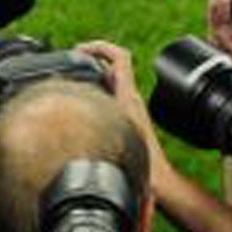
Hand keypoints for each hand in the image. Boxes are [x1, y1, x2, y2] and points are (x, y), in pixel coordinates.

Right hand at [77, 40, 172, 193]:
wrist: (160, 184)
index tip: (80, 50)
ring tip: (72, 75)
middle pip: (113, 66)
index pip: (119, 57)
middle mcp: (131, 100)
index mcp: (129, 98)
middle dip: (91, 57)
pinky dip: (95, 90)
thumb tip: (89, 105)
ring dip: (93, 72)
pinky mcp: (127, 120)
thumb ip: (106, 118)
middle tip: (70, 60)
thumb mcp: (120, 138)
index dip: (99, 47)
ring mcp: (130, 110)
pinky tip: (81, 101)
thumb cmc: (145, 167)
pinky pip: (110, 96)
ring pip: (111, 80)